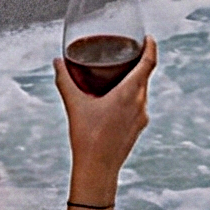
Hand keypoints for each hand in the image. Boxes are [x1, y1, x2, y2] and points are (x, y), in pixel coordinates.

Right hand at [56, 36, 155, 197]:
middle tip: (128, 52)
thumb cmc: (88, 139)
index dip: (151, 47)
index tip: (148, 38)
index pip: (149, 63)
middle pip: (146, 76)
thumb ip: (65, 81)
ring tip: (120, 73)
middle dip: (139, 62)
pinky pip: (138, 105)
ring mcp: (141, 117)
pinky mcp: (138, 128)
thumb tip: (58, 63)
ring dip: (134, 80)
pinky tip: (116, 99)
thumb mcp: (74, 105)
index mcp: (129, 93)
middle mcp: (140, 103)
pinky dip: (131, 96)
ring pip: (142, 91)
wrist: (98, 170)